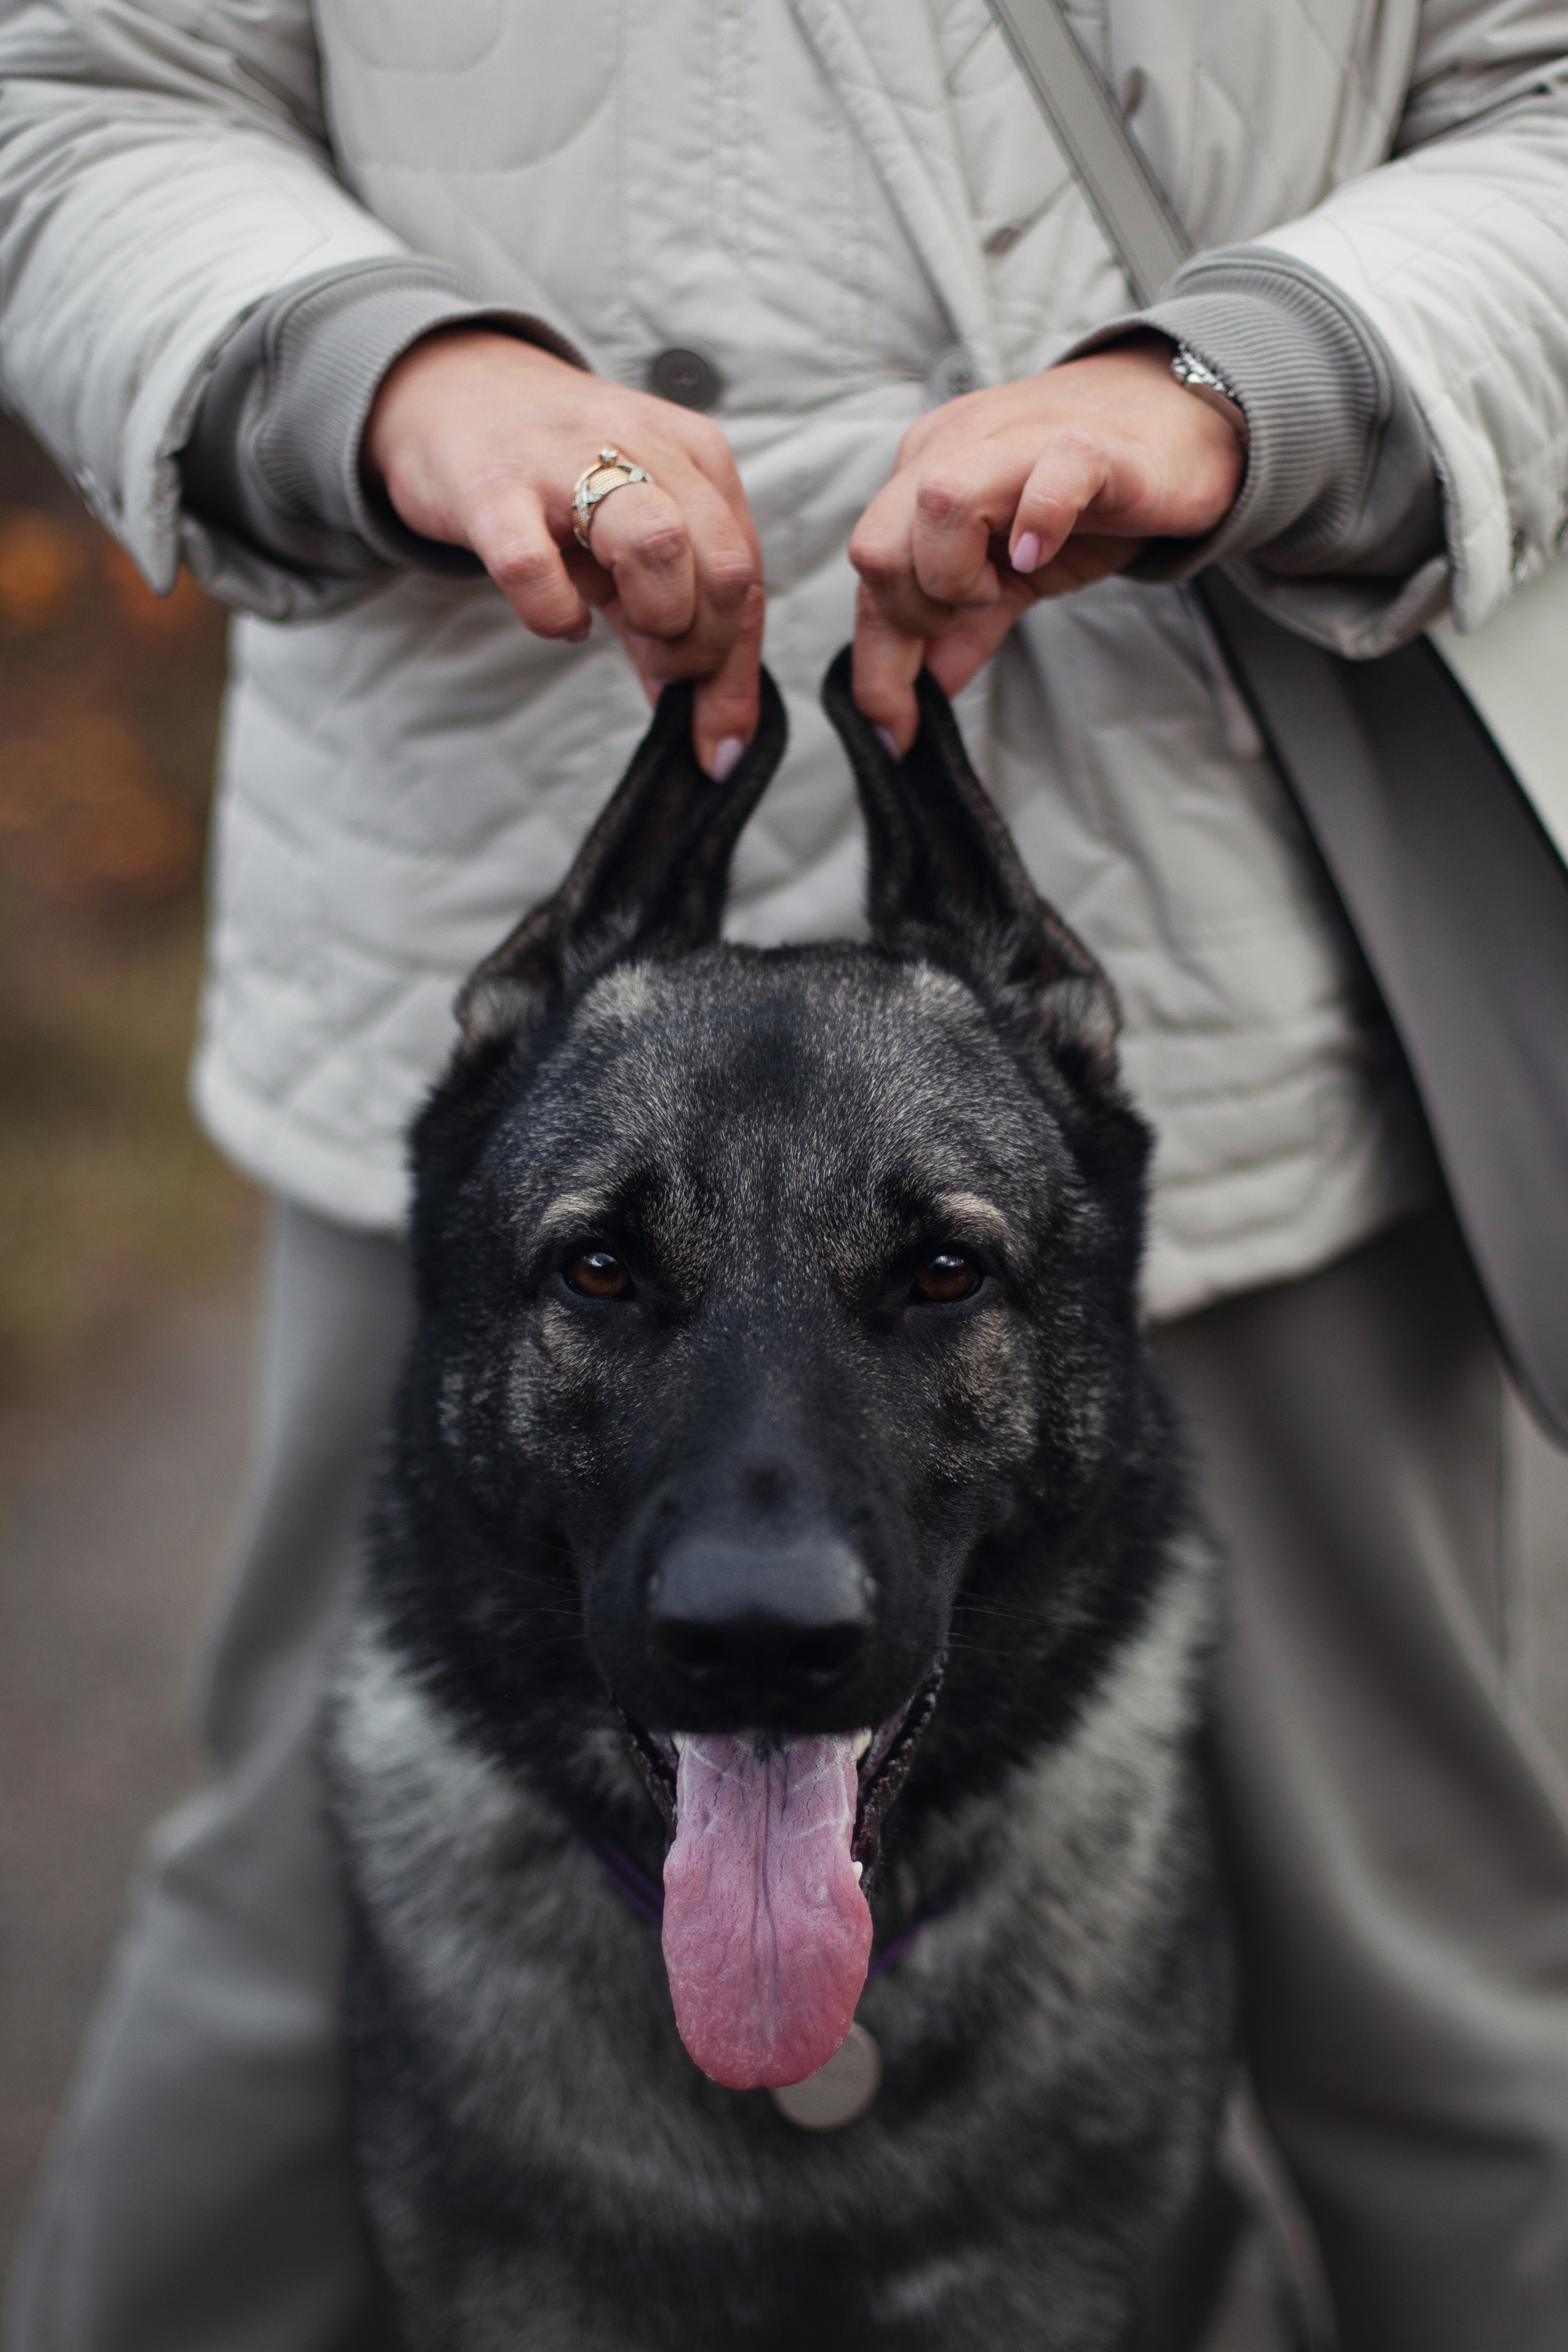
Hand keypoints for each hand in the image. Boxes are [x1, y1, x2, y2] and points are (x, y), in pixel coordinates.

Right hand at [364, 331, 763, 775]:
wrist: (454, 390)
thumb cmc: (559, 479)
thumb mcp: (636, 537)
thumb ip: (680, 622)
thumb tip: (714, 728)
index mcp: (696, 456)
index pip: (746, 573)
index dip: (737, 671)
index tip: (721, 742)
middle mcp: (644, 446)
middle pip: (722, 564)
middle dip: (700, 644)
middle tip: (658, 660)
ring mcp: (566, 461)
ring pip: (657, 545)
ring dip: (654, 619)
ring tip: (619, 630)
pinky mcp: (492, 487)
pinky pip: (536, 568)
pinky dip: (553, 614)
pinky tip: (557, 618)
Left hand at [848, 337, 1244, 749]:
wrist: (1184, 427)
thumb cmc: (1092, 498)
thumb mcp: (1012, 574)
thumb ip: (963, 630)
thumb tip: (921, 694)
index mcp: (926, 470)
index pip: (870, 571)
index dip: (877, 664)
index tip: (895, 731)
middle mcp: (957, 445)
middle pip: (878, 545)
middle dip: (917, 613)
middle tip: (977, 612)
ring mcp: (1019, 440)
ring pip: (938, 503)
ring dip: (959, 577)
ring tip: (1007, 582)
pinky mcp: (1090, 447)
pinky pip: (1046, 481)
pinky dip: (1037, 526)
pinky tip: (1040, 555)